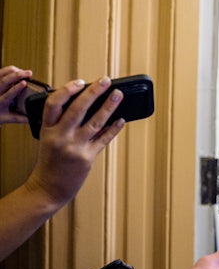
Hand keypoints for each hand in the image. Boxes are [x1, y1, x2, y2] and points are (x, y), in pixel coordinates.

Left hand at [0, 65, 32, 124]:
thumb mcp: (7, 118)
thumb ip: (20, 118)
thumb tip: (32, 118)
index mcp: (0, 103)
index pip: (8, 94)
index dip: (16, 88)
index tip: (25, 83)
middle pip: (4, 81)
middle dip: (17, 75)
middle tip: (28, 73)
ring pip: (1, 73)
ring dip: (13, 70)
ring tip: (23, 71)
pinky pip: (0, 72)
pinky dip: (8, 70)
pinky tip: (16, 71)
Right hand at [23, 76, 124, 208]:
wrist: (49, 188)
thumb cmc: (50, 162)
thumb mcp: (48, 139)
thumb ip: (61, 124)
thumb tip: (87, 104)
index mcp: (47, 130)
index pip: (54, 103)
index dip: (67, 90)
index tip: (80, 82)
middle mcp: (60, 137)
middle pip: (78, 108)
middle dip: (94, 92)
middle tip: (106, 81)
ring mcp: (75, 147)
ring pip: (95, 122)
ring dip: (109, 106)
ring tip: (118, 95)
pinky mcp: (87, 158)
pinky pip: (104, 139)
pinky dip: (114, 128)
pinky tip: (121, 119)